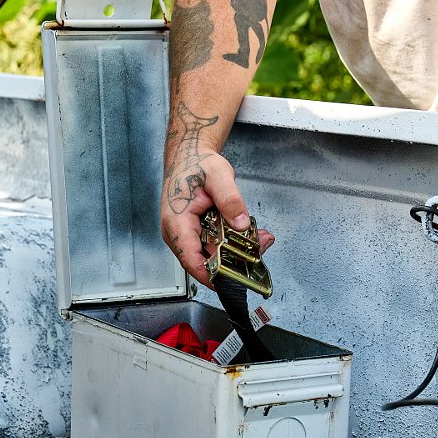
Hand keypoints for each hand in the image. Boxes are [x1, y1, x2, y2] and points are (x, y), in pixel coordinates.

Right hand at [161, 147, 273, 286]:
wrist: (187, 157)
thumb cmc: (195, 164)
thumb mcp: (218, 176)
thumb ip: (230, 200)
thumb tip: (242, 223)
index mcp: (176, 224)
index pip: (192, 261)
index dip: (213, 276)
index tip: (234, 280)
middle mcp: (178, 235)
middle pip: (205, 261)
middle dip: (234, 260)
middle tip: (260, 247)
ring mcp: (186, 237)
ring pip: (213, 255)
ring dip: (236, 251)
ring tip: (261, 239)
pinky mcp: (196, 235)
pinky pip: (215, 246)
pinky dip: (232, 243)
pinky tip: (251, 235)